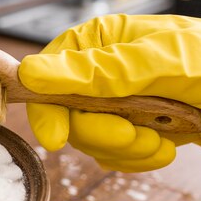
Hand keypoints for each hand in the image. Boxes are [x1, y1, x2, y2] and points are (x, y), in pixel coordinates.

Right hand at [18, 14, 200, 171]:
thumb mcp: (158, 64)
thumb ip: (95, 70)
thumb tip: (34, 72)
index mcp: (104, 42)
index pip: (50, 73)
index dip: (48, 106)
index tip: (55, 135)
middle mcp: (105, 72)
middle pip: (68, 113)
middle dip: (100, 132)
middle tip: (131, 134)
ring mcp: (120, 103)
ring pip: (90, 138)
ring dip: (126, 148)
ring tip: (161, 139)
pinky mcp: (135, 128)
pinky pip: (114, 155)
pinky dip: (139, 158)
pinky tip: (166, 146)